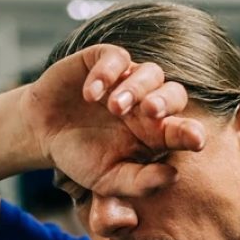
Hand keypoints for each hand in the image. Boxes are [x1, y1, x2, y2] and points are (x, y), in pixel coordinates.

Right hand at [18, 44, 206, 197]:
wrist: (43, 134)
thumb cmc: (82, 159)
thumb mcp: (109, 180)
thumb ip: (140, 182)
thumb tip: (173, 176)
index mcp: (155, 134)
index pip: (182, 130)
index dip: (191, 132)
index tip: (196, 140)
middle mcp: (147, 105)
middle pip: (174, 93)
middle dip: (166, 101)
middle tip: (151, 113)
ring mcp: (127, 80)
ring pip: (150, 72)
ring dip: (136, 87)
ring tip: (114, 107)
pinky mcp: (102, 62)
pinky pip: (115, 57)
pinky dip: (106, 72)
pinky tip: (90, 94)